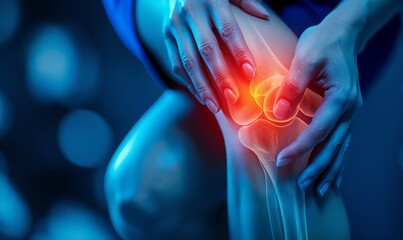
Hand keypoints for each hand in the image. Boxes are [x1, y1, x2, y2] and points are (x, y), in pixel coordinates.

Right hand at [163, 0, 268, 112]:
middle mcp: (190, 13)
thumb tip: (266, 19)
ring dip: (202, 86)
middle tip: (233, 98)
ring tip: (215, 106)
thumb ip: (247, 1)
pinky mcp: (166, 35)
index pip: (227, 30)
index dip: (239, 52)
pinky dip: (188, 82)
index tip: (250, 74)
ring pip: (188, 61)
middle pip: (207, 50)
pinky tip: (201, 96)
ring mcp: (175, 25)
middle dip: (220, 76)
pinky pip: (176, 63)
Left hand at [273, 22, 362, 195]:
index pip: (319, 130)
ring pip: (341, 147)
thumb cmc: (323, 43)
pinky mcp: (345, 112)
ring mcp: (350, 112)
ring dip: (329, 168)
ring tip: (319, 189)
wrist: (342, 33)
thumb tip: (278, 113)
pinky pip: (342, 140)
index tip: (282, 161)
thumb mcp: (305, 59)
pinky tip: (332, 172)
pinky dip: (336, 158)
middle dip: (317, 167)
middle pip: (334, 145)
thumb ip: (292, 88)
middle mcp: (350, 109)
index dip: (300, 148)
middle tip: (301, 185)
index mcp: (341, 98)